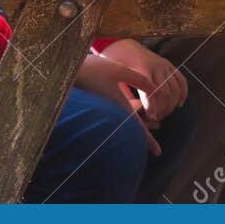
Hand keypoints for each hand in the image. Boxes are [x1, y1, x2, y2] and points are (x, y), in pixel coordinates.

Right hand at [78, 39, 188, 155]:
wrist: (66, 74)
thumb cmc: (92, 71)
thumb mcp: (120, 71)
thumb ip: (140, 80)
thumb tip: (157, 89)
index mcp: (119, 107)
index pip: (138, 128)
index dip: (149, 140)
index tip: (158, 152)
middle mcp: (111, 113)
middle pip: (132, 126)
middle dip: (145, 128)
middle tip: (158, 125)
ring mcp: (104, 110)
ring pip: (125, 119)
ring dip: (138, 119)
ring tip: (150, 116)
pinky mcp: (99, 105)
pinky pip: (116, 113)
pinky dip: (128, 112)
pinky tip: (133, 103)